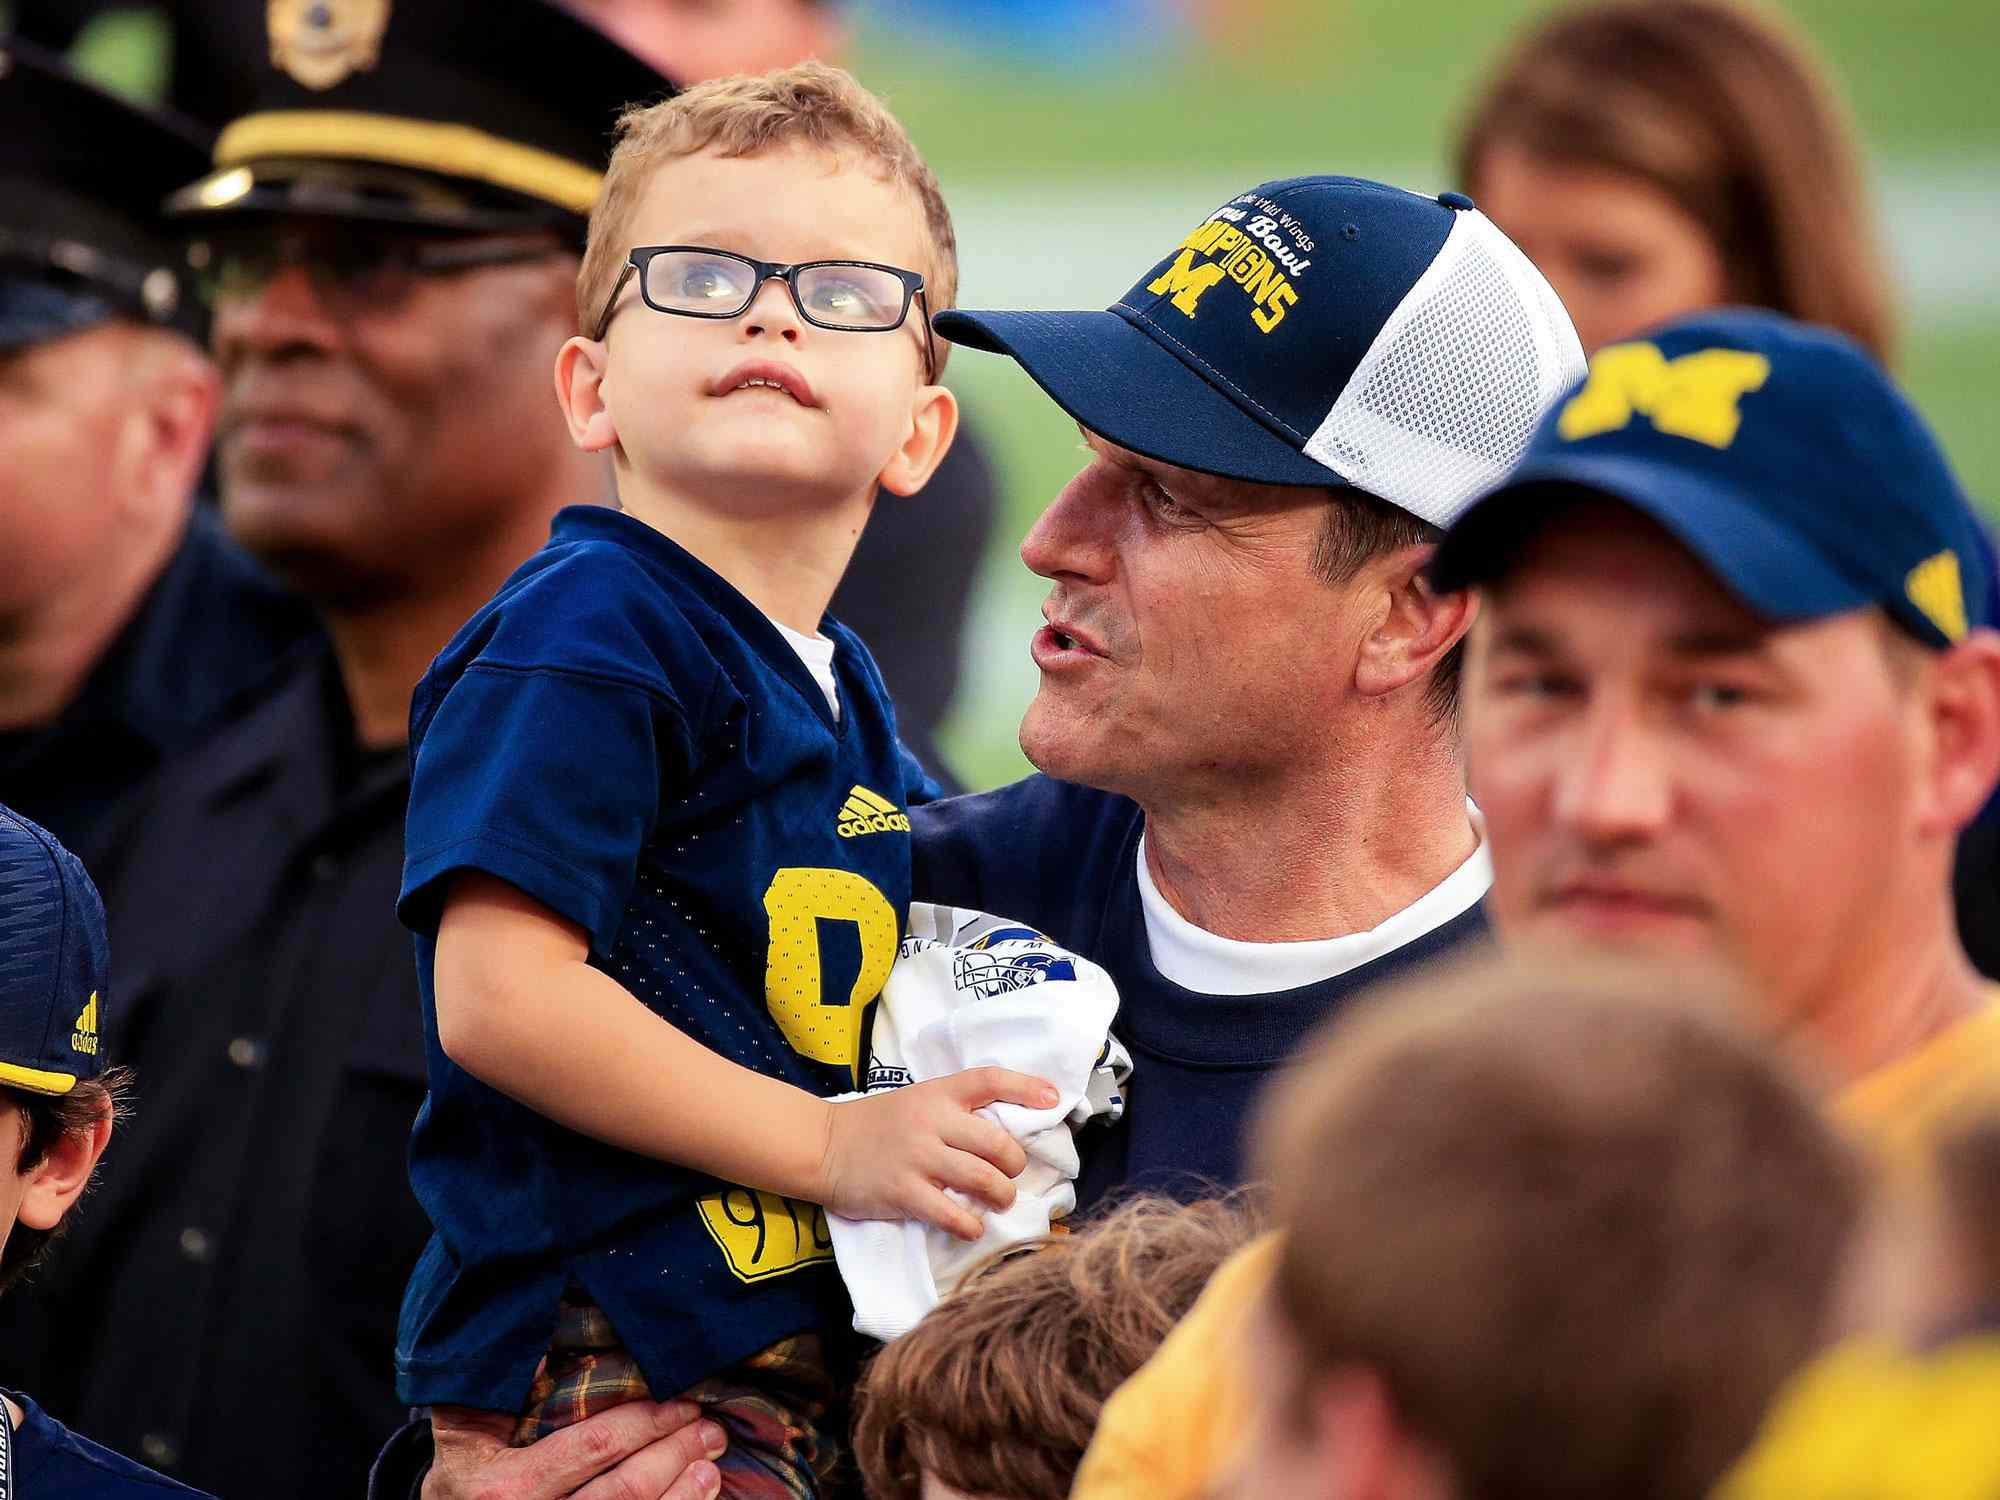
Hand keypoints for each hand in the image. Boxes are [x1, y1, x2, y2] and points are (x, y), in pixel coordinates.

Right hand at [423, 1400, 725, 1499]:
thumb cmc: (463, 1475)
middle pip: (625, 1491)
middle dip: (675, 1454)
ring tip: (710, 1465)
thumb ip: (495, 1386)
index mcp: (505, 1488)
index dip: (645, 1423)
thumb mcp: (463, 1430)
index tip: (682, 1401)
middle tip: (709, 1429)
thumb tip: (546, 1348)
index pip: (593, 1447)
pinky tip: (694, 1497)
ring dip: (684, 1495)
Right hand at [819, 1066, 1057, 1240]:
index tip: (1054, 1099)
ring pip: (982, 1178)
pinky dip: (970, 1225)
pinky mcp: (904, 1192)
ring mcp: (918, 1157)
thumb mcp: (917, 1102)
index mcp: (938, 1093)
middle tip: (1011, 1175)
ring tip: (1000, 1200)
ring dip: (1001, 1195)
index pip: (989, 1080)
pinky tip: (971, 1226)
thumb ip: (955, 1111)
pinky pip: (952, 1214)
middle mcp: (931, 1121)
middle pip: (997, 1142)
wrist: (824, 1146)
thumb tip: (1006, 1132)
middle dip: (1015, 1164)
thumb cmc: (878, 1126)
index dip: (1026, 1087)